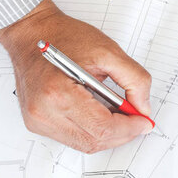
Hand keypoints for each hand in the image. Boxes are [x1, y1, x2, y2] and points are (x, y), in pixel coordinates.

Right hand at [0, 0, 152, 153]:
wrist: (33, 33)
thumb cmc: (65, 38)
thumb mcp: (109, 52)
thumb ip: (134, 80)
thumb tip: (143, 108)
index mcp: (59, 93)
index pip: (102, 128)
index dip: (129, 128)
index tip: (144, 121)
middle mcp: (44, 112)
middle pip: (94, 141)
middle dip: (122, 134)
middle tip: (137, 120)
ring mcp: (38, 120)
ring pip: (84, 144)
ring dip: (107, 134)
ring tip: (120, 115)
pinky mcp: (36, 123)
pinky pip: (72, 138)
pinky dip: (91, 131)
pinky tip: (101, 115)